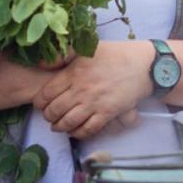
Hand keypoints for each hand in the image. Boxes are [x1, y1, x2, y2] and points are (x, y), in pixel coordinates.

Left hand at [35, 40, 153, 137]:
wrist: (142, 65)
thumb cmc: (114, 54)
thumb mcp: (87, 48)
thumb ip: (63, 54)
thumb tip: (42, 62)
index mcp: (73, 73)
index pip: (46, 94)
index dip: (40, 102)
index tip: (41, 104)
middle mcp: (81, 90)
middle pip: (54, 111)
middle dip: (48, 117)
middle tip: (49, 116)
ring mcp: (94, 103)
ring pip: (68, 122)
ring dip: (60, 127)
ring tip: (58, 126)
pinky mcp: (107, 113)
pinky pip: (88, 129)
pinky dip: (78, 133)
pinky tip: (75, 131)